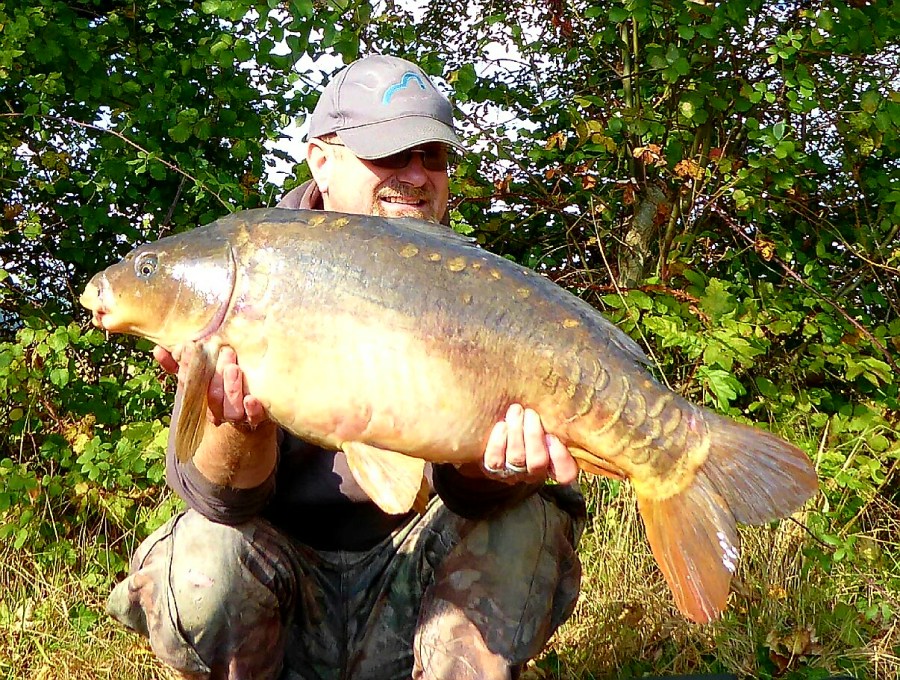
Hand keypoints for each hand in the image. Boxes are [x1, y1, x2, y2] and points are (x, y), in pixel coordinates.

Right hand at [153, 344, 267, 428]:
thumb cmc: (222, 387)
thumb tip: (158, 350)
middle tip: (225, 351)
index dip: (187, 368)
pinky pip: (255, 417)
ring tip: (234, 368)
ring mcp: (238, 415)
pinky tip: (252, 399)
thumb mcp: (199, 377)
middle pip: (212, 398)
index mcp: (202, 399)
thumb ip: (178, 365)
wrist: (250, 414)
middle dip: (215, 377)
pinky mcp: (258, 417)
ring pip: (231, 409)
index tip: (189, 347)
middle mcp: (218, 410)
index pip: (190, 385)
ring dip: (231, 389)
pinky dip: (253, 410)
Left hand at [480, 404, 578, 484]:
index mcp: (553, 464)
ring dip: (516, 433)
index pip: (565, 473)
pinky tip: (501, 425)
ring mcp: (512, 473)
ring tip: (515, 411)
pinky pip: (495, 461)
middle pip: (538, 462)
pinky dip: (498, 442)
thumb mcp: (544, 420)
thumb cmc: (527, 419)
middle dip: (534, 435)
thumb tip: (565, 404)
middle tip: (530, 413)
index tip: (553, 436)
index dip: (561, 458)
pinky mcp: (493, 470)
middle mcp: (534, 473)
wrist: (494, 428)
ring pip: (517, 459)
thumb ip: (553, 420)